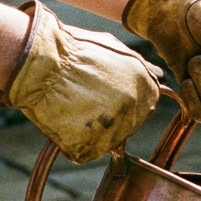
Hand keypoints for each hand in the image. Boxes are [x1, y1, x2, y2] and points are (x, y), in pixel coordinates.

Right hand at [0, 1, 160, 163]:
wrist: (41, 61)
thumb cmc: (75, 50)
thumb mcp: (115, 50)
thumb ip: (140, 67)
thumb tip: (159, 74)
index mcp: (147, 89)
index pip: (146, 105)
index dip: (124, 99)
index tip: (106, 92)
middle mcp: (136, 111)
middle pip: (129, 123)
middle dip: (111, 114)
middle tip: (85, 99)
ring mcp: (116, 130)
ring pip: (109, 139)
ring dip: (93, 128)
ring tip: (73, 106)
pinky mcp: (93, 146)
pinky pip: (86, 150)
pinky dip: (75, 140)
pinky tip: (65, 119)